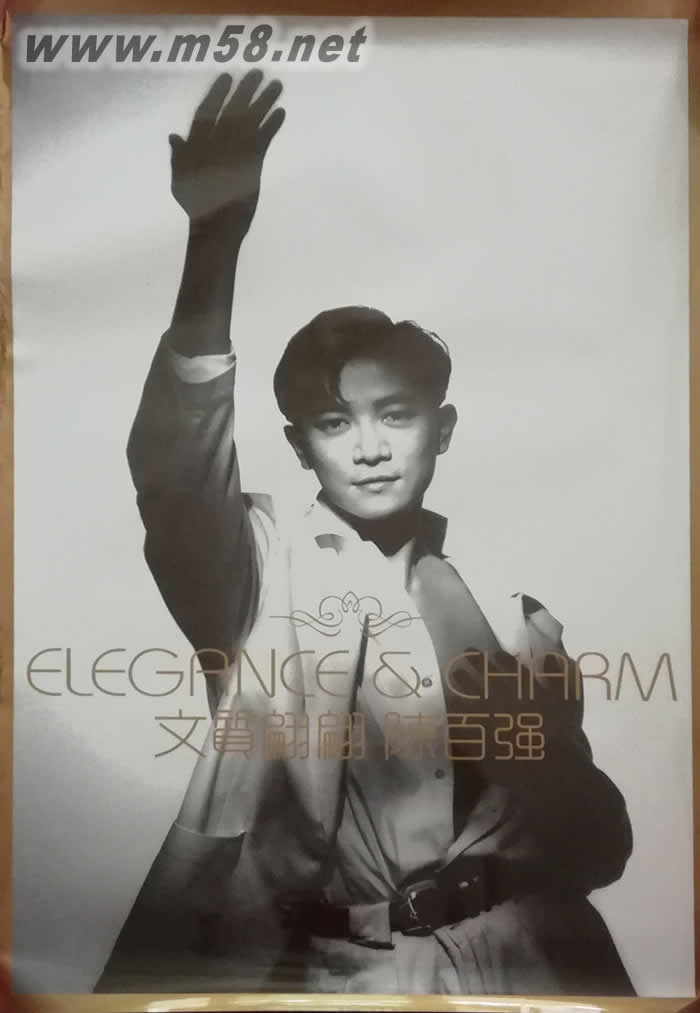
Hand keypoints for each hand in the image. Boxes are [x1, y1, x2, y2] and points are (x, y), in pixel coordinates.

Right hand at [168, 70, 284, 234]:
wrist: (216, 225)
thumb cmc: (196, 205)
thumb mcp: (180, 179)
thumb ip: (179, 155)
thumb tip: (174, 136)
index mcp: (197, 143)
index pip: (207, 110)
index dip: (218, 93)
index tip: (228, 77)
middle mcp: (217, 140)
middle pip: (233, 107)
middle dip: (246, 88)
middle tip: (258, 72)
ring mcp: (235, 150)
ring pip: (252, 118)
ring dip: (265, 100)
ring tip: (277, 85)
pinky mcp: (253, 161)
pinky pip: (264, 137)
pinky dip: (273, 124)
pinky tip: (281, 112)